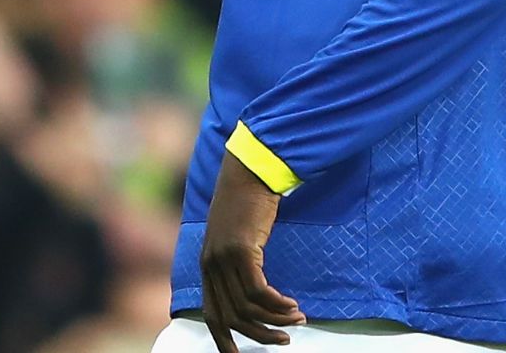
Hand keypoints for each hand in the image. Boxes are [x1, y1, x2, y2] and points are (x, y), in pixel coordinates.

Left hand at [201, 151, 303, 350]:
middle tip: (284, 340)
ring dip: (275, 319)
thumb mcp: (236, 235)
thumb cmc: (247, 200)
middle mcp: (211, 267)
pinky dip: (278, 303)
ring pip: (248, 308)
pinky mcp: (241, 251)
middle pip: (232, 318)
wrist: (249, 170)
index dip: (224, 341)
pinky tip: (293, 305)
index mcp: (207, 267)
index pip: (212, 315)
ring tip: (297, 320)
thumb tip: (253, 287)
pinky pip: (259, 291)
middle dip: (259, 335)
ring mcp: (224, 259)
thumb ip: (237, 261)